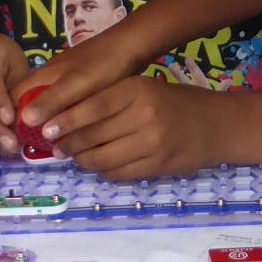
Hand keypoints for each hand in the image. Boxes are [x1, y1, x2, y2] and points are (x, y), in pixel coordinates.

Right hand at [16, 25, 149, 132]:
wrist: (134, 45)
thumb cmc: (104, 65)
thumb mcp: (77, 84)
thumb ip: (52, 100)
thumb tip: (24, 121)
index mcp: (43, 75)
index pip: (13, 97)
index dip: (10, 117)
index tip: (14, 141)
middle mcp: (50, 77)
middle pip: (28, 102)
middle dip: (27, 124)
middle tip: (34, 148)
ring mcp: (65, 79)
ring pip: (47, 104)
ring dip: (46, 122)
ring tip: (52, 144)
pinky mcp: (81, 84)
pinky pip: (64, 104)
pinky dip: (63, 117)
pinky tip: (71, 130)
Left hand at [44, 76, 224, 179]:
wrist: (217, 125)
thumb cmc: (175, 102)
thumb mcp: (145, 88)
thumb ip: (111, 99)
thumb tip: (65, 115)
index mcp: (139, 89)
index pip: (93, 106)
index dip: (66, 120)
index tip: (44, 129)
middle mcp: (145, 115)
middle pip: (94, 134)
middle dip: (69, 143)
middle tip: (55, 146)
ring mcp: (153, 143)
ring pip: (103, 158)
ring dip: (83, 160)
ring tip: (75, 156)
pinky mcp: (158, 166)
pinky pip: (118, 173)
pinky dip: (103, 170)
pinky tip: (99, 163)